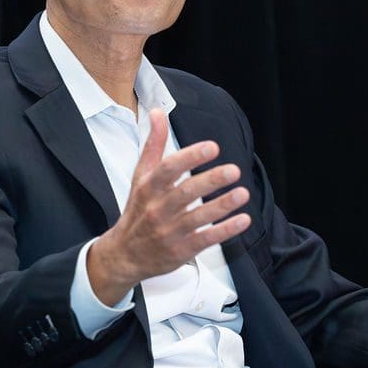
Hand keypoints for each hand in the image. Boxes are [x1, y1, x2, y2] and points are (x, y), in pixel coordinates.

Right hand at [88, 109, 251, 304]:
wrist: (124, 254)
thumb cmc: (137, 211)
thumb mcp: (140, 177)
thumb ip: (153, 145)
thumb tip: (157, 113)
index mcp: (148, 188)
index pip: (168, 169)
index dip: (190, 157)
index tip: (212, 147)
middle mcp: (157, 209)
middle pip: (185, 193)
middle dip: (211, 181)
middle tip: (234, 170)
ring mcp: (169, 232)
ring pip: (198, 217)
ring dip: (222, 205)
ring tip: (243, 193)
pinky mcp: (180, 251)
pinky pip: (205, 240)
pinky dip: (225, 231)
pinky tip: (242, 220)